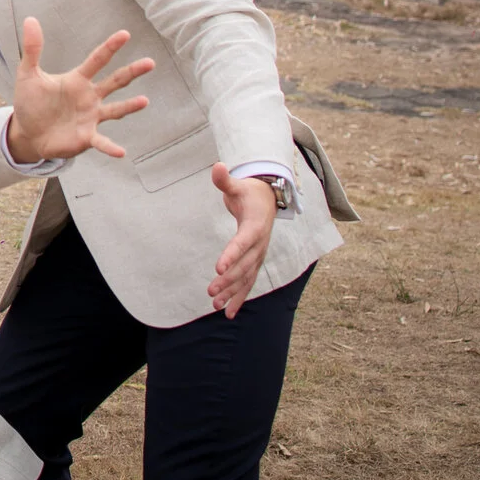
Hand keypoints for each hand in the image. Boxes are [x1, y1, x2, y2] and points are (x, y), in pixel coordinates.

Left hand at [4, 18, 152, 164]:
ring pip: (115, 110)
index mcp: (77, 80)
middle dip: (132, 72)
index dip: (110, 47)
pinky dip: (110, 147)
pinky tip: (121, 152)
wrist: (27, 132)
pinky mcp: (86, 137)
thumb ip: (32, 48)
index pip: (97, 60)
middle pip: (115, 81)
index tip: (125, 34)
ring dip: (130, 107)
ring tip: (145, 101)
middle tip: (150, 62)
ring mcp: (91, 117)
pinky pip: (101, 142)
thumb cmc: (31, 102)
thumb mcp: (28, 74)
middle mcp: (89, 97)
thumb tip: (30, 19)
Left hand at [208, 164, 277, 317]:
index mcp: (255, 226)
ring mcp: (259, 255)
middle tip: (211, 291)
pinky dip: (239, 297)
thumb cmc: (249, 192)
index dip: (231, 255)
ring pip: (246, 278)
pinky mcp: (255, 262)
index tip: (218, 267)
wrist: (269, 200)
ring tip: (215, 305)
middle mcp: (259, 244)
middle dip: (229, 280)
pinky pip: (248, 282)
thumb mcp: (237, 184)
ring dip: (232, 292)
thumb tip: (217, 166)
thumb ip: (225, 180)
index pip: (242, 242)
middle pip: (244, 265)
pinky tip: (227, 312)